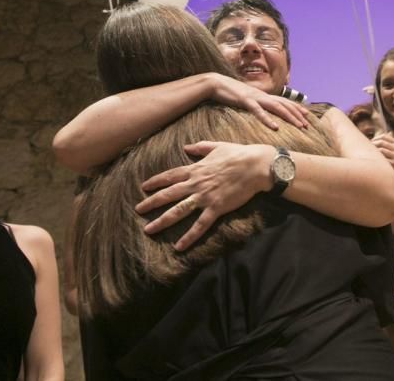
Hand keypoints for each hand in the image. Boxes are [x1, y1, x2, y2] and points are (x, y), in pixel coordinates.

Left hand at [135, 141, 269, 250]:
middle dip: (151, 203)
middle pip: (168, 194)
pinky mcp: (216, 208)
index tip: (143, 187)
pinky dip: (189, 237)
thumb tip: (187, 146)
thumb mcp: (217, 146)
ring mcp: (205, 197)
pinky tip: (178, 247)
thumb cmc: (238, 154)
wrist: (255, 165)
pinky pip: (199, 225)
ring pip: (178, 211)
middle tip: (138, 210)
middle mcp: (196, 184)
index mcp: (196, 169)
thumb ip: (200, 147)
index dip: (155, 181)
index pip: (170, 176)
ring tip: (149, 230)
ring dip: (162, 221)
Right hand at [210, 74, 308, 129]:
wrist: (216, 83)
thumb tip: (262, 110)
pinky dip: (268, 119)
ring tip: (299, 125)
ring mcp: (255, 97)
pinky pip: (258, 111)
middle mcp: (262, 95)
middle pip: (284, 105)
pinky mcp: (245, 101)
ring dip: (289, 117)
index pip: (284, 101)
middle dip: (297, 114)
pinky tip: (275, 127)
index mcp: (263, 95)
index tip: (306, 115)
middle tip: (308, 124)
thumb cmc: (230, 93)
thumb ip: (255, 104)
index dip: (295, 107)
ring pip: (277, 107)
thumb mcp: (246, 99)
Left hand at [371, 133, 393, 178]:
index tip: (372, 141)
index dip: (376, 138)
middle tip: (369, 147)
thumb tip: (380, 137)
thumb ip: (392, 142)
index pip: (384, 136)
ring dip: (374, 151)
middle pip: (381, 142)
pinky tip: (375, 159)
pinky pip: (383, 159)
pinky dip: (378, 158)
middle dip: (373, 143)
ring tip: (371, 153)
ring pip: (381, 150)